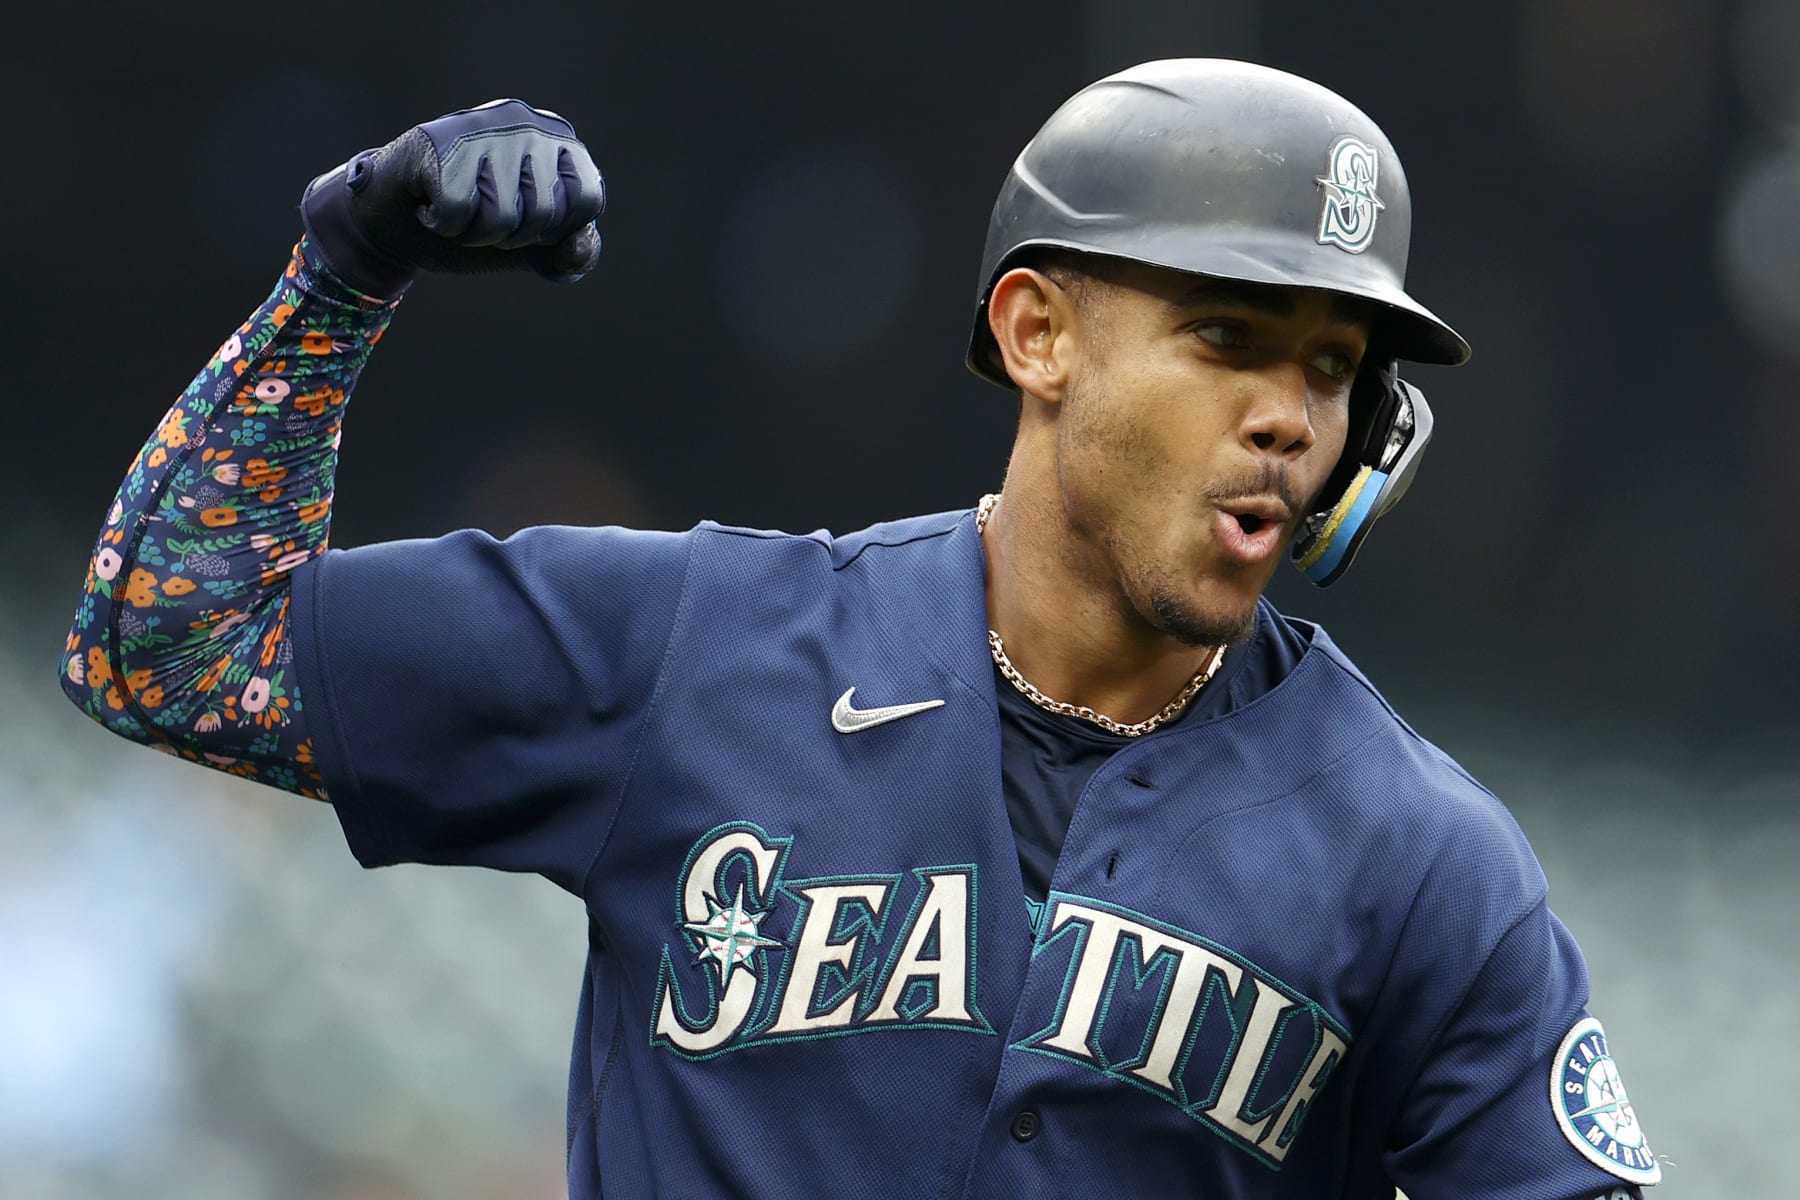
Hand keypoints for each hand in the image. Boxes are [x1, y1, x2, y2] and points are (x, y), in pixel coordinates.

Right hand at [299, 99, 604, 297]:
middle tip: (482, 213)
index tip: (525, 218)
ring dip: (474, 234)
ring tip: (457, 207)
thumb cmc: (474, 226)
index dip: (555, 229)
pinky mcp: (435, 141)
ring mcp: (479, 125)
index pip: (587, 198)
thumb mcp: (534, 247)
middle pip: (545, 213)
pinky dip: (442, 224)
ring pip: (502, 217)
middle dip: (510, 235)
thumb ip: (572, 252)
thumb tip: (576, 248)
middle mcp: (524, 120)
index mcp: (558, 139)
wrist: (395, 223)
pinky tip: (430, 202)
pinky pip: (458, 213)